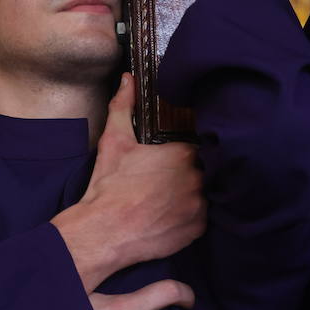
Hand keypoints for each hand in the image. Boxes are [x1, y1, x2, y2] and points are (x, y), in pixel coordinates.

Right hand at [53, 74, 206, 290]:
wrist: (104, 230)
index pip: (198, 145)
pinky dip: (190, 215)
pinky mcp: (197, 230)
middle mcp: (197, 179)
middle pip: (203, 168)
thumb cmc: (109, 185)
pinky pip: (202, 217)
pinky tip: (172, 214)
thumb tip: (128, 79)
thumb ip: (124, 106)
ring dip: (192, 193)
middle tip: (167, 177)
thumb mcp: (114, 140)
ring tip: (170, 196)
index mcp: (182, 154)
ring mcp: (200, 206)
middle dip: (189, 171)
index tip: (174, 154)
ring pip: (204, 193)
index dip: (186, 149)